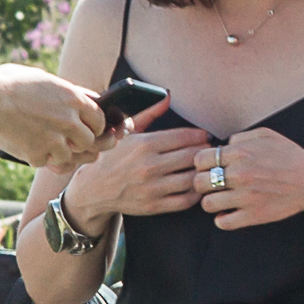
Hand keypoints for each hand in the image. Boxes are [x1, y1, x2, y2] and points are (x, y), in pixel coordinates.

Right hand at [0, 65, 104, 169]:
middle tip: (65, 140)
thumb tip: (82, 96)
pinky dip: (35, 157)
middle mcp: (68, 121)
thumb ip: (66, 91)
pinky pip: (44, 162)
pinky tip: (24, 145)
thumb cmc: (9, 84)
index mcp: (73, 99)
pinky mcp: (37, 155)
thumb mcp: (43, 79)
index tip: (87, 128)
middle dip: (78, 142)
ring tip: (41, 142)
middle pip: (88, 142)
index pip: (99, 119)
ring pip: (68, 156)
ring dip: (57, 152)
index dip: (95, 126)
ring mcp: (54, 140)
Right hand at [62, 117, 210, 224]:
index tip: (204, 136)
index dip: (200, 135)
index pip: (185, 136)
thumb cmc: (113, 156)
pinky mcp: (154, 206)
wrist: (93, 188)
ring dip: (202, 172)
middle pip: (192, 156)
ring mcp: (152, 188)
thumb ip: (150, 113)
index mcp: (144, 144)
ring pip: (192, 178)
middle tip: (209, 150)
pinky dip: (196, 192)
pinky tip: (195, 184)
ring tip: (205, 167)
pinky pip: (186, 200)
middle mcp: (149, 166)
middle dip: (205, 152)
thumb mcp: (127, 131)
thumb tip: (167, 97)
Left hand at [195, 124, 303, 230]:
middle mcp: (239, 174)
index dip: (201, 164)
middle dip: (203, 183)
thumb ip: (239, 138)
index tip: (210, 168)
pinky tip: (230, 212)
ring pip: (207, 204)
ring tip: (222, 199)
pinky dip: (222, 219)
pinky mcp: (252, 215)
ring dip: (212, 202)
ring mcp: (245, 197)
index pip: (200, 159)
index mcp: (239, 153)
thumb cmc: (290, 157)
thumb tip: (222, 145)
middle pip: (198, 182)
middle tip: (213, 185)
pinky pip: (222, 222)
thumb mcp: (266, 135)